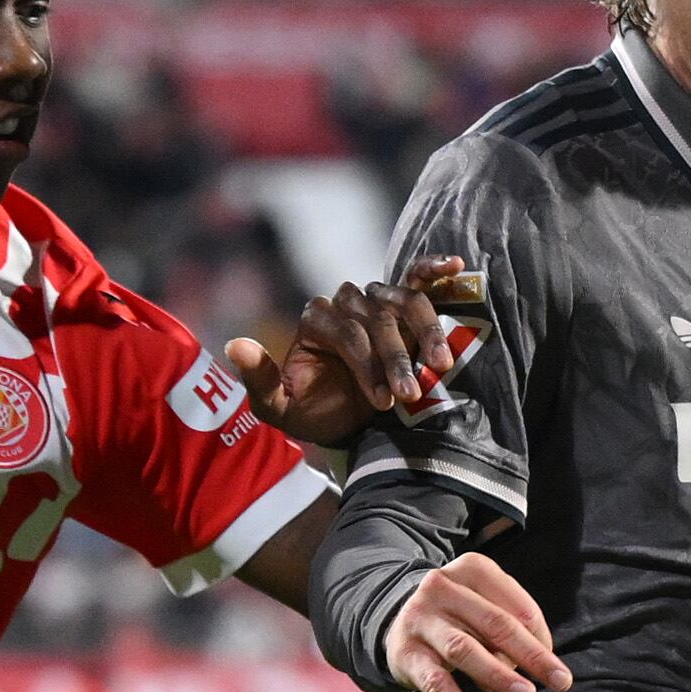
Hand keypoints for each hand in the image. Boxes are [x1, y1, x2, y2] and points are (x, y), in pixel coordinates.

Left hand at [231, 257, 472, 448]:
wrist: (344, 424)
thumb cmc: (311, 414)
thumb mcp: (278, 408)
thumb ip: (259, 380)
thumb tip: (234, 344)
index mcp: (314, 320)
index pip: (346, 331)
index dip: (366, 365)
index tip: (382, 403)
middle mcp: (344, 303)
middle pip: (376, 317)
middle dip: (394, 359)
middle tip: (409, 396)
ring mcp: (375, 301)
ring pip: (403, 302)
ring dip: (425, 331)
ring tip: (440, 365)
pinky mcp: (402, 305)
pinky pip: (417, 279)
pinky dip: (435, 270)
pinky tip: (455, 267)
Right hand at [383, 549, 568, 691]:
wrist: (398, 621)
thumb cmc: (459, 616)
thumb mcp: (485, 605)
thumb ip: (512, 625)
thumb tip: (541, 662)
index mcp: (471, 569)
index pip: (516, 605)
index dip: (540, 637)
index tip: (554, 666)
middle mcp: (442, 587)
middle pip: (495, 625)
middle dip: (531, 656)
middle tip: (560, 681)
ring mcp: (420, 619)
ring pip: (464, 649)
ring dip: (499, 676)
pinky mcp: (405, 653)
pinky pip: (435, 683)